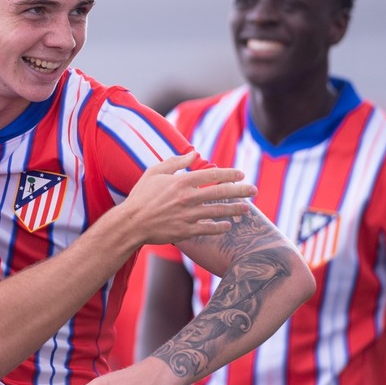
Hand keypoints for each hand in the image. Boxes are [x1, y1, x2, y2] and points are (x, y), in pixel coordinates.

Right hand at [119, 153, 256, 245]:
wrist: (131, 223)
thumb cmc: (141, 196)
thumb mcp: (154, 172)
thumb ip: (175, 162)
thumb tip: (193, 153)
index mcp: (181, 182)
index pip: (212, 175)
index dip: (229, 174)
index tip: (241, 174)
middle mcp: (187, 198)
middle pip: (221, 192)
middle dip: (240, 190)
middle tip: (254, 189)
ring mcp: (188, 215)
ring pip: (218, 211)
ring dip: (235, 209)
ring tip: (246, 208)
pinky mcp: (186, 231)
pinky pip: (208, 229)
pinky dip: (220, 227)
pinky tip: (228, 225)